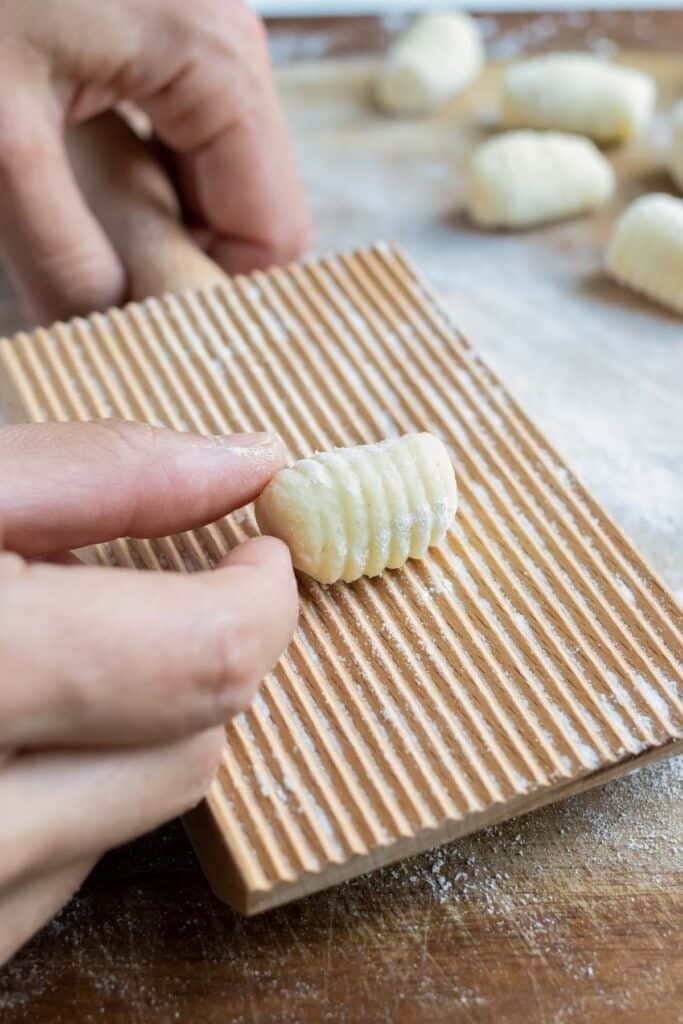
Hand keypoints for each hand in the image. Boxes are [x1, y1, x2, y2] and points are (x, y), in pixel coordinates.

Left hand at [0, 0, 310, 323]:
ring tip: (77, 225)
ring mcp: (200, 42)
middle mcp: (231, 51)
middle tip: (102, 284)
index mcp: (219, 67)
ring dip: (154, 228)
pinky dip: (139, 187)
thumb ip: (62, 253)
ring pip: (214, 184)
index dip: (214, 300)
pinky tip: (78, 181)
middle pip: (250, 212)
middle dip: (181, 263)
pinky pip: (179, 145)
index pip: (273, 238)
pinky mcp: (162, 41)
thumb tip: (105, 333)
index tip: (146, 327)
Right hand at [0, 419, 298, 963]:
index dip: (258, 596)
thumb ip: (95, 476)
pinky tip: (7, 736)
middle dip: (195, 659)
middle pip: (192, 750)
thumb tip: (246, 463)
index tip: (257, 552)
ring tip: (40, 665)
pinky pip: (65, 874)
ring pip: (138, 818)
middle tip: (139, 600)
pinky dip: (71, 795)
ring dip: (128, 728)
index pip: (203, 661)